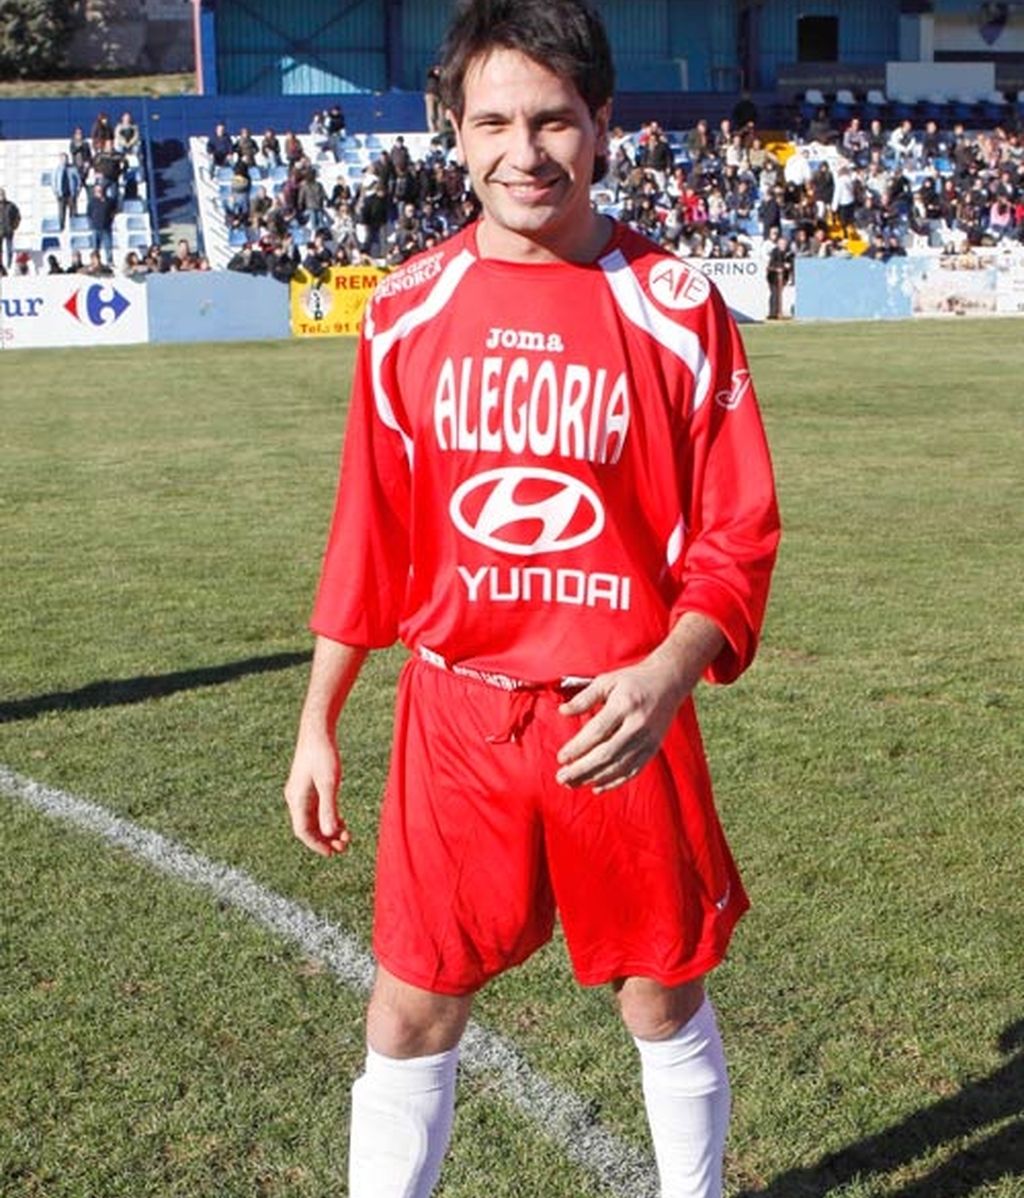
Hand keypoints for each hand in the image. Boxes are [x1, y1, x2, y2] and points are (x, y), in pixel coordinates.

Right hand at [283, 724, 350, 856]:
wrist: (317, 732)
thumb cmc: (323, 755)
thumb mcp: (329, 783)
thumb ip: (329, 808)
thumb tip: (328, 834)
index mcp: (297, 799)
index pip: (303, 831)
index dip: (317, 845)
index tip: (332, 853)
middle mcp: (296, 798)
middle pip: (308, 828)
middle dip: (325, 840)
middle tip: (344, 848)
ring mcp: (301, 793)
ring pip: (313, 819)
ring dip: (328, 830)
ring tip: (346, 838)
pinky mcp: (308, 787)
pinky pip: (316, 810)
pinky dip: (328, 818)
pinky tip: (342, 823)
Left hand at [554, 656, 687, 793]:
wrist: (669, 682)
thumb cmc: (633, 680)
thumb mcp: (607, 681)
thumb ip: (584, 697)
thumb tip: (562, 712)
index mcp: (624, 705)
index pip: (597, 731)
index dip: (578, 747)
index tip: (561, 758)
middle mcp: (637, 725)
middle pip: (607, 753)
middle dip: (582, 768)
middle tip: (561, 777)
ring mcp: (647, 739)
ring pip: (619, 766)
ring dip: (594, 778)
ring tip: (572, 783)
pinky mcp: (653, 749)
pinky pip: (633, 771)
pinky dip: (614, 782)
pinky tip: (597, 787)